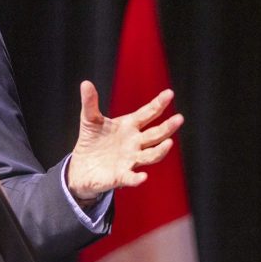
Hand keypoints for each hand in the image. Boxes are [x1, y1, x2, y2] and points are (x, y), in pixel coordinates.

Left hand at [65, 80, 184, 202]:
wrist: (81, 167)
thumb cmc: (91, 142)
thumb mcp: (90, 120)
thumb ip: (90, 103)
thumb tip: (86, 83)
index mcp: (129, 126)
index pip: (148, 113)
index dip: (158, 104)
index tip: (169, 93)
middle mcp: (135, 143)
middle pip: (155, 135)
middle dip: (167, 127)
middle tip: (179, 118)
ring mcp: (130, 160)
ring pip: (150, 156)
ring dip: (160, 151)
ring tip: (169, 143)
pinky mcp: (120, 176)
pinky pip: (131, 177)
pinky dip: (137, 178)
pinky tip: (143, 177)